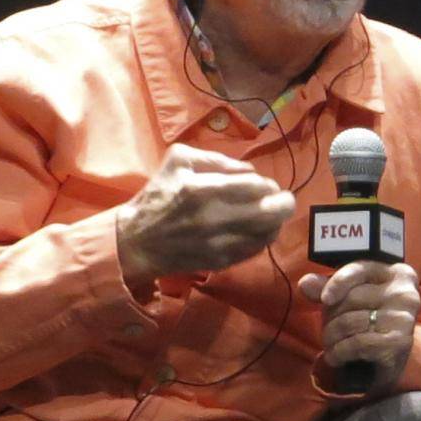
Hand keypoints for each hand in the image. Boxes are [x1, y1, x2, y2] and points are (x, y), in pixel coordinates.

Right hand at [116, 144, 296, 283]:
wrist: (137, 241)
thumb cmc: (158, 196)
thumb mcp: (179, 161)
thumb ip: (216, 159)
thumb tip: (248, 171)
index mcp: (203, 189)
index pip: (256, 186)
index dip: (268, 185)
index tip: (266, 186)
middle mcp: (214, 218)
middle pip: (271, 212)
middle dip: (283, 203)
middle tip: (281, 200)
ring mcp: (219, 243)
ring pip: (268, 233)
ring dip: (276, 223)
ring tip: (271, 216)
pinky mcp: (220, 261)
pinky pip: (255, 250)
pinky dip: (263, 240)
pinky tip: (258, 232)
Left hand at [298, 261, 420, 389]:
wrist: (383, 364)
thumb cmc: (364, 324)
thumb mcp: (345, 301)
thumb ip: (325, 289)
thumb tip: (306, 283)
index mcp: (397, 274)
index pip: (360, 270)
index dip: (338, 282)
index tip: (324, 299)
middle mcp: (406, 293)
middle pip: (351, 298)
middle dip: (330, 317)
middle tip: (329, 331)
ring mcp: (404, 318)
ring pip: (350, 322)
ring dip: (331, 338)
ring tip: (331, 345)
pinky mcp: (399, 343)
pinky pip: (356, 344)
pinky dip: (339, 353)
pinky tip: (337, 357)